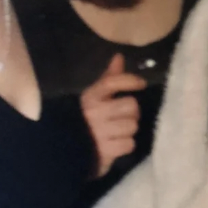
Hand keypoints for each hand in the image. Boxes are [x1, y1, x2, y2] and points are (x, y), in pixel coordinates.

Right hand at [80, 54, 145, 175]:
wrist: (65, 150)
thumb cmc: (84, 120)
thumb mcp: (94, 97)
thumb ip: (109, 78)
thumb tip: (119, 57)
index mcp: (91, 97)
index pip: (112, 82)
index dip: (129, 80)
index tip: (141, 84)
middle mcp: (95, 112)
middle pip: (131, 106)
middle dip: (131, 112)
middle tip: (123, 116)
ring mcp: (100, 132)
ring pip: (132, 125)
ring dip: (128, 130)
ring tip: (117, 132)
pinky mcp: (105, 151)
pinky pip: (129, 144)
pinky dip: (125, 145)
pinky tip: (116, 145)